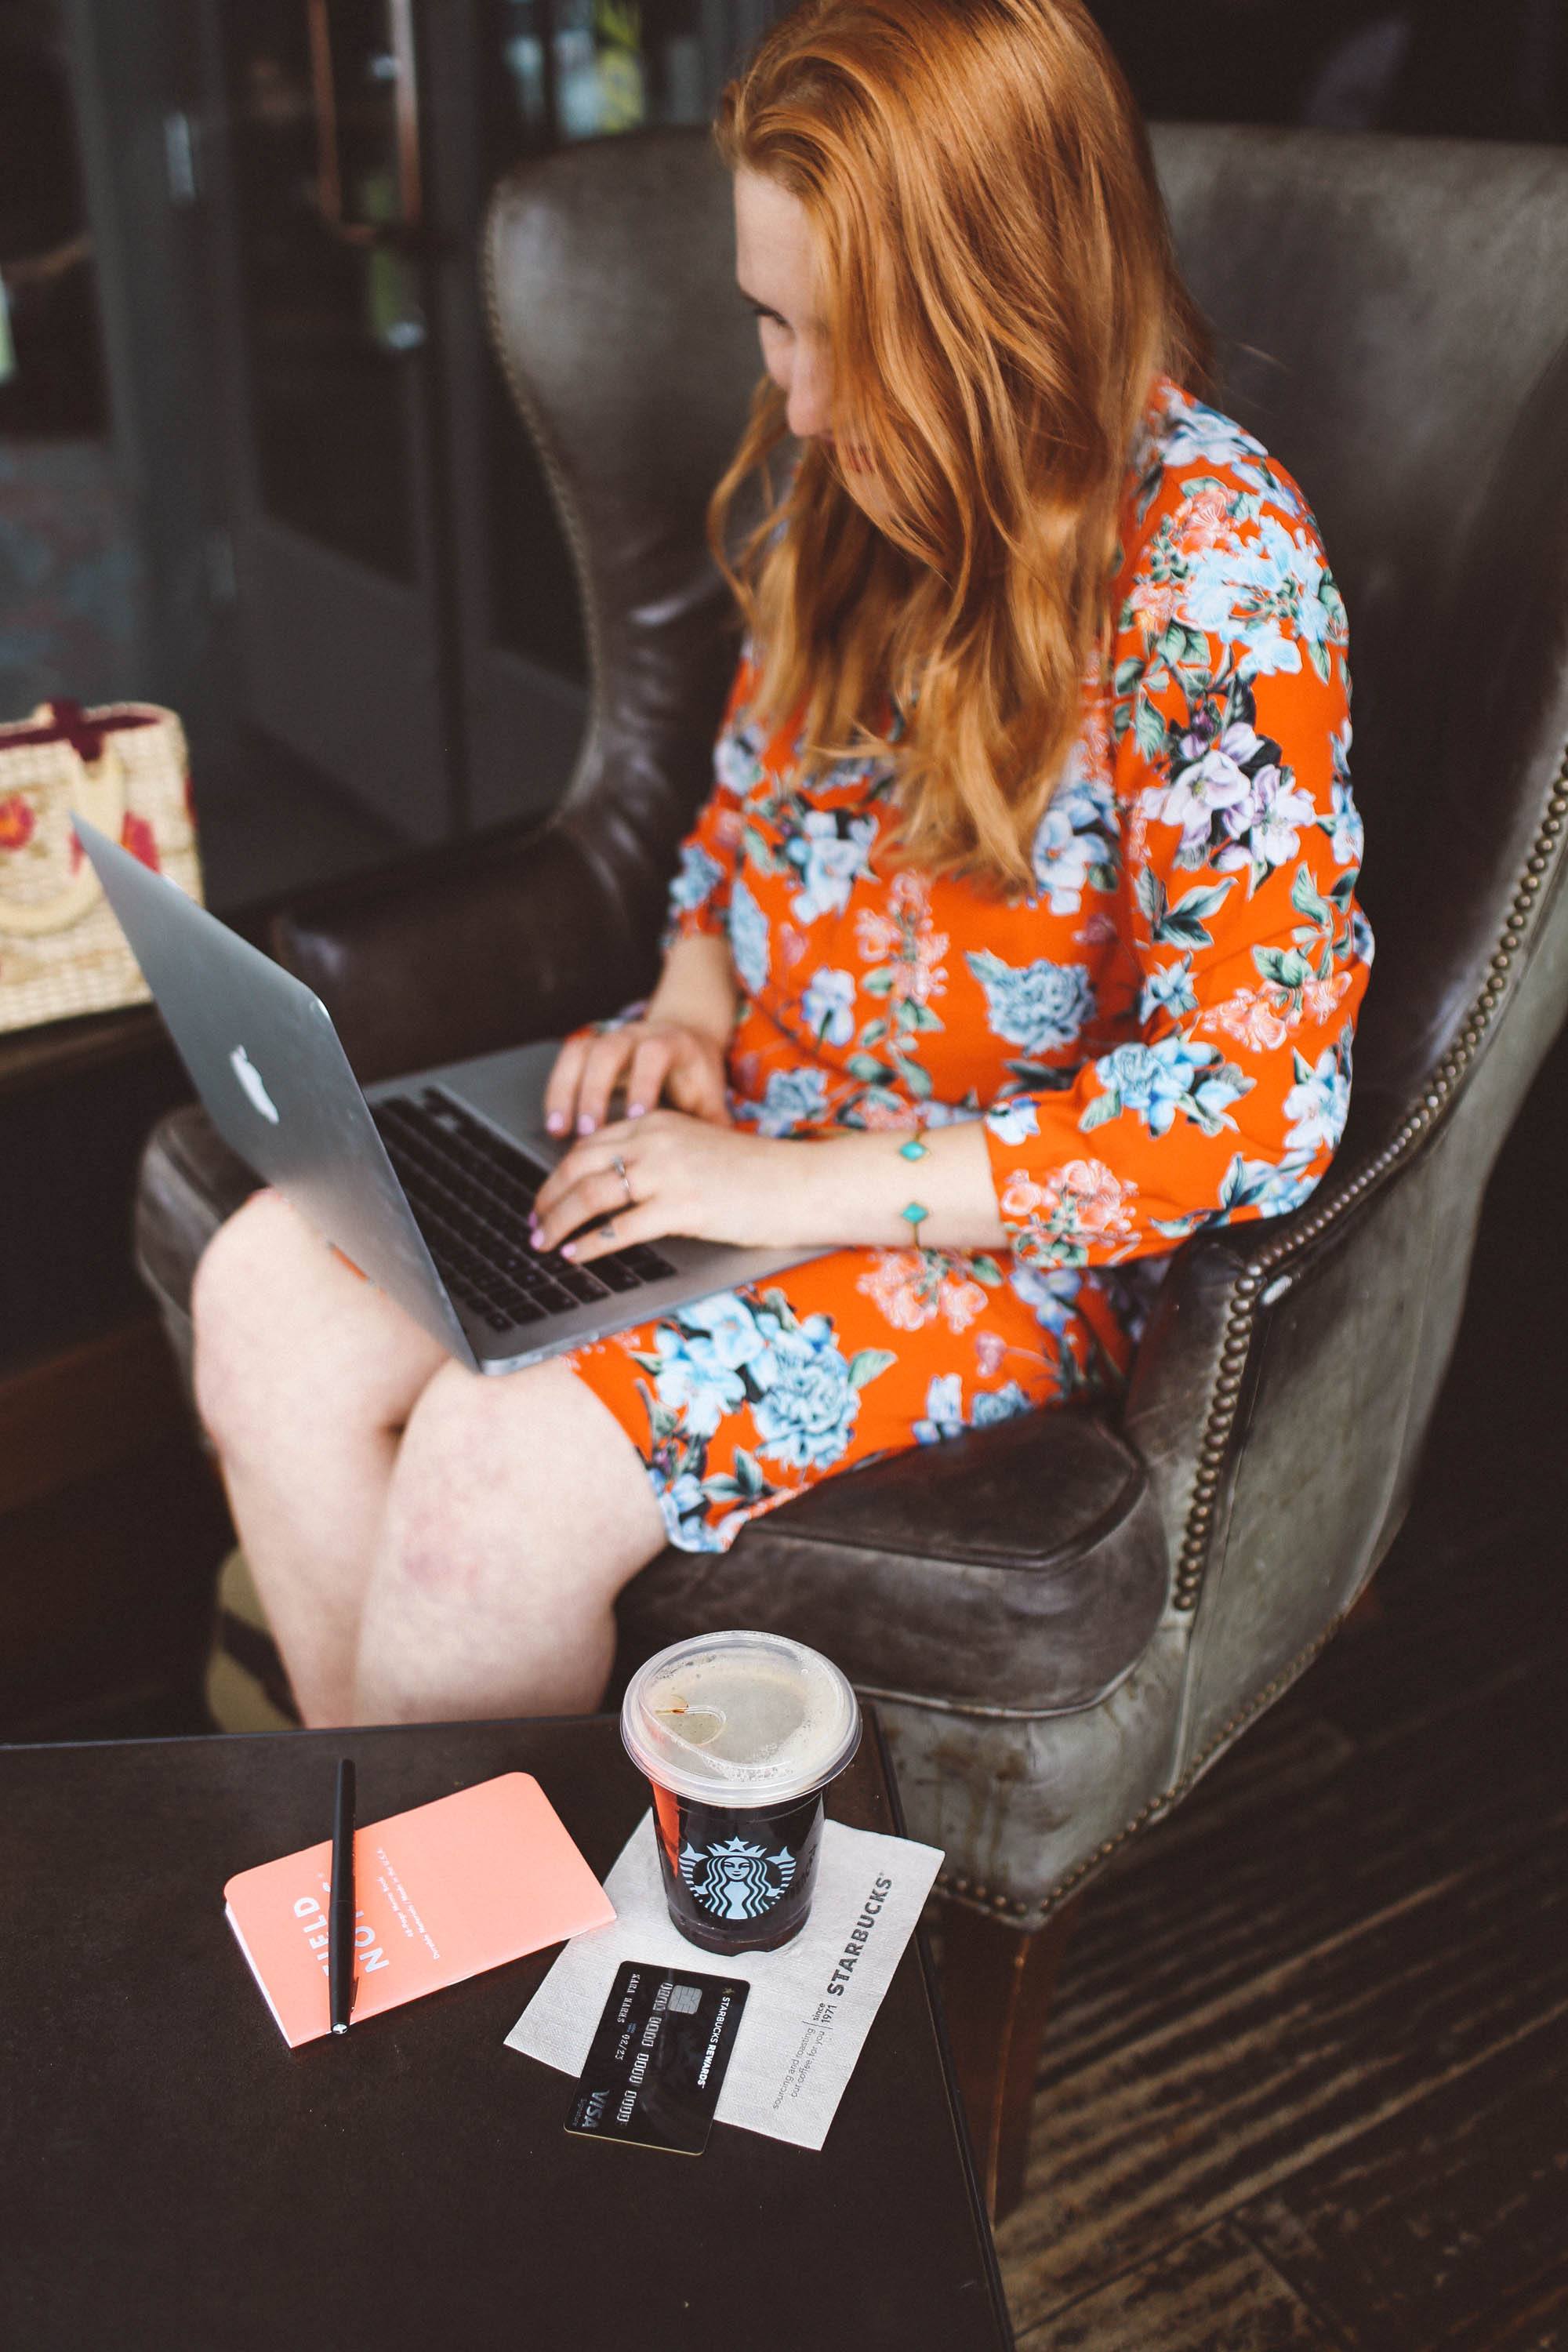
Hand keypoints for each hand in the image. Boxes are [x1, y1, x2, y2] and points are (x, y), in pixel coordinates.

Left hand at [530, 1110, 806, 1259]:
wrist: (798, 1184)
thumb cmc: (755, 1175)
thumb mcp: (698, 1148)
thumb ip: (659, 1156)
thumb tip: (618, 1186)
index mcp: (658, 1123)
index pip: (591, 1143)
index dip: (559, 1172)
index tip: (547, 1197)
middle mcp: (656, 1141)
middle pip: (579, 1166)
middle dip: (549, 1198)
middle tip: (535, 1224)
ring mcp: (667, 1173)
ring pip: (591, 1195)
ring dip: (560, 1222)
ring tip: (545, 1243)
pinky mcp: (681, 1207)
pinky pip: (620, 1228)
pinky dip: (591, 1245)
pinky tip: (578, 1256)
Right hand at [543, 1019, 731, 1136]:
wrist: (684, 1040)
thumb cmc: (696, 1079)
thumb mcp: (711, 1097)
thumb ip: (713, 1126)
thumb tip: (727, 1167)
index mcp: (672, 1044)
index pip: (655, 1055)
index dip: (643, 1083)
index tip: (636, 1118)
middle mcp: (637, 1035)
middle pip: (609, 1051)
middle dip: (595, 1091)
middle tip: (588, 1131)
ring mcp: (610, 1037)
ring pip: (582, 1053)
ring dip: (568, 1092)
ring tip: (560, 1130)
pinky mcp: (590, 1047)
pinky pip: (566, 1061)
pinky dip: (556, 1090)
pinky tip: (553, 1123)